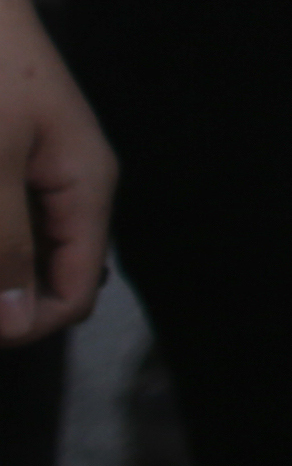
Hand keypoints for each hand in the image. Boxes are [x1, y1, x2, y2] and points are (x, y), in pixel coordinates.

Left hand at [0, 0, 113, 345]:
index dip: (18, 323)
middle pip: (47, 281)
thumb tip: (15, 324)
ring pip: (19, 256)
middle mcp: (73, 191)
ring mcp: (43, 178)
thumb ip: (5, 238)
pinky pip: (7, 227)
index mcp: (86, 189)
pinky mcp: (15, 166)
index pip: (73, 296)